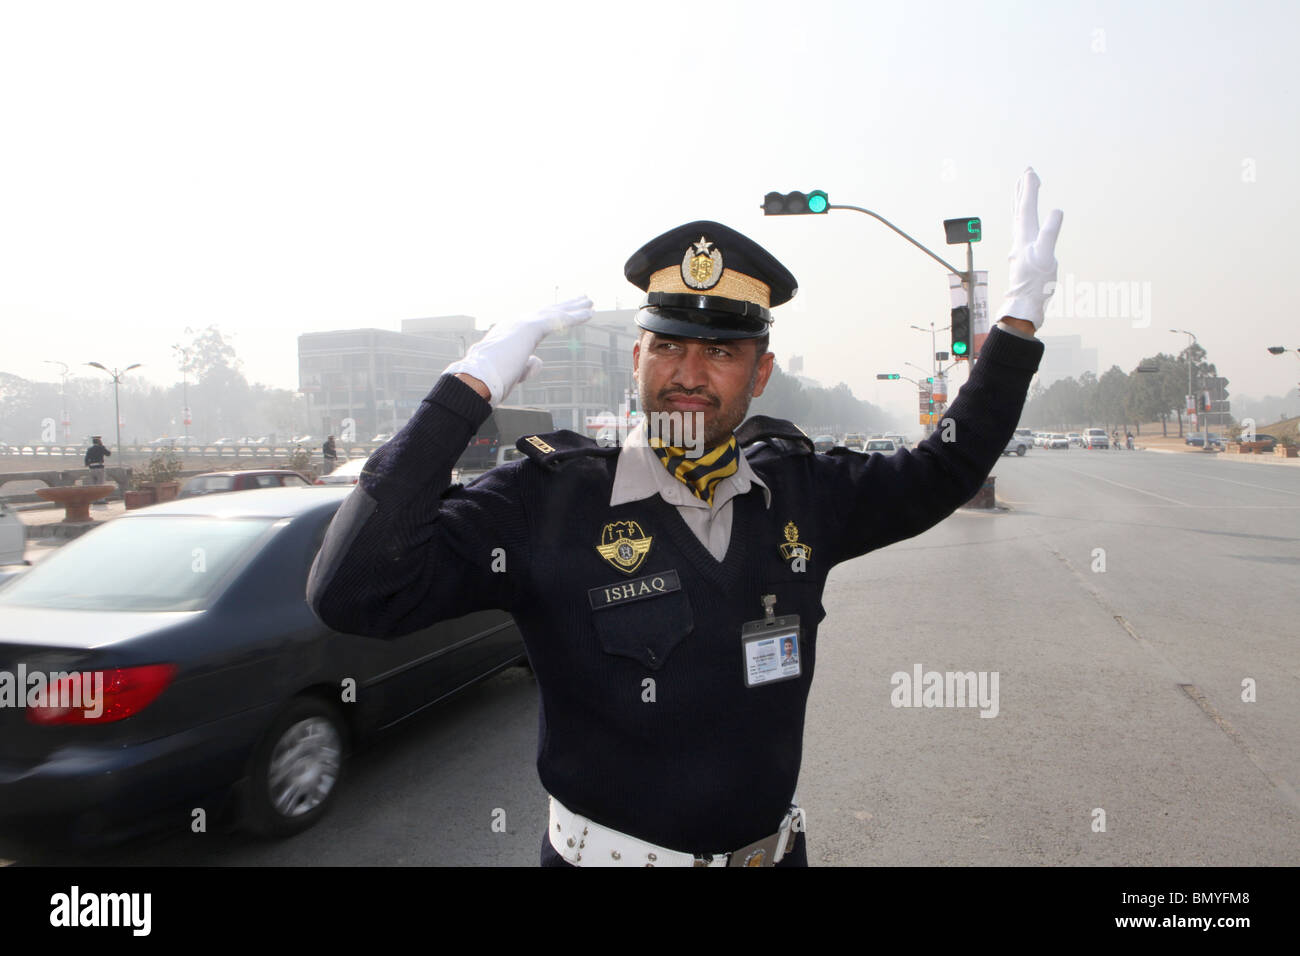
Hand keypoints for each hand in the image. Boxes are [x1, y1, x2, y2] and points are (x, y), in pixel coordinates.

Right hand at [446, 296, 593, 404]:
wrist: (476, 380)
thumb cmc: (490, 380)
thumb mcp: (513, 372)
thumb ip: (526, 365)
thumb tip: (538, 359)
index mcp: (509, 334)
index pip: (535, 323)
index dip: (551, 318)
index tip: (564, 315)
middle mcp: (515, 324)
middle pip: (545, 312)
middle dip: (564, 306)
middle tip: (582, 299)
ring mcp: (521, 324)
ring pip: (553, 312)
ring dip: (573, 307)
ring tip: (589, 301)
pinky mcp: (530, 328)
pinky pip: (558, 320)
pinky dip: (575, 316)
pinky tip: (589, 313)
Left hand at [998, 168, 1062, 330]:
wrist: (1024, 305)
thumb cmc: (1035, 283)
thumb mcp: (1046, 256)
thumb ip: (1050, 233)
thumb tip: (1056, 211)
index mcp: (1025, 237)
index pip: (1026, 207)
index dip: (1029, 189)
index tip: (1031, 172)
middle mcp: (1019, 240)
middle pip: (1019, 210)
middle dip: (1023, 190)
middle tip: (1027, 173)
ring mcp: (1019, 247)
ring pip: (1018, 219)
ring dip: (1020, 202)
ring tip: (1022, 190)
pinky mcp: (1022, 256)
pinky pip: (1021, 230)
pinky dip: (1023, 219)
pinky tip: (1025, 222)